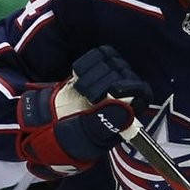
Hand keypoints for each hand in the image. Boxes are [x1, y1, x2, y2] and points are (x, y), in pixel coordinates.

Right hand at [17, 46, 150, 172]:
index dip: (125, 89)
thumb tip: (125, 109)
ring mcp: (112, 80)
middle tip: (88, 99)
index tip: (108, 93)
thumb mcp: (85, 136)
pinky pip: (101, 54)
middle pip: (124, 74)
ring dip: (91, 76)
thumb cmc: (68, 135)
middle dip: (102, 84)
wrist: (49, 123)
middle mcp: (125, 95)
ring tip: (82, 92)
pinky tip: (79, 78)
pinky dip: (86, 64)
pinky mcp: (99, 67)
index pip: (141, 91)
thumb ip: (104, 124)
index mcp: (128, 115)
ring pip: (112, 61)